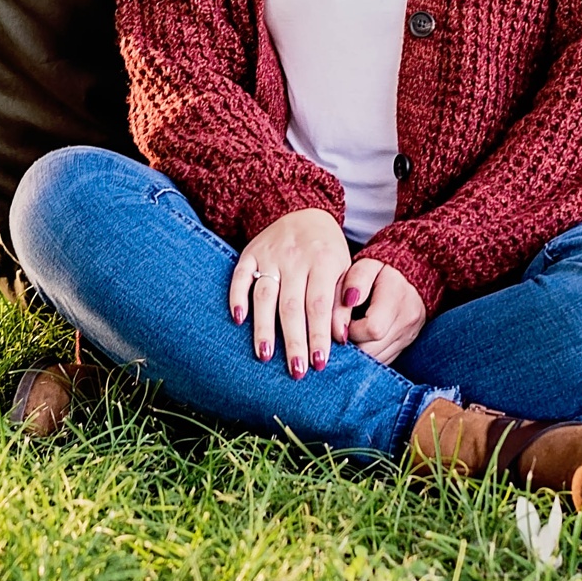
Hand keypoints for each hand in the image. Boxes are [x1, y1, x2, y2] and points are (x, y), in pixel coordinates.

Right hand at [230, 208, 353, 377]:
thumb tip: (340, 338)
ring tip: (264, 356)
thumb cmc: (327, 249)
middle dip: (294, 341)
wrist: (302, 209)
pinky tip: (237, 320)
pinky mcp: (250, 252)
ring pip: (265, 295)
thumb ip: (343, 302)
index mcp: (324, 262)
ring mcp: (270, 255)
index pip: (320, 305)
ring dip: (264, 327)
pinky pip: (240, 275)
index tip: (319, 364)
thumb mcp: (345, 268)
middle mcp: (296, 259)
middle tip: (295, 371)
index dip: (319, 335)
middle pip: (292, 306)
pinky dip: (236, 296)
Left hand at [333, 257, 428, 363]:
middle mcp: (407, 322)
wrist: (413, 276)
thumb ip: (353, 283)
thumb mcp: (366, 267)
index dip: (351, 329)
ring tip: (351, 333)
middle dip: (351, 344)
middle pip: (373, 349)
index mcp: (397, 299)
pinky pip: (383, 360)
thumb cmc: (382, 270)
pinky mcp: (406, 345)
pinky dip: (368, 354)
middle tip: (342, 328)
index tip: (344, 319)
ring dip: (358, 351)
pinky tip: (361, 340)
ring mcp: (408, 336)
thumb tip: (348, 304)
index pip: (373, 329)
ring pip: (377, 359)